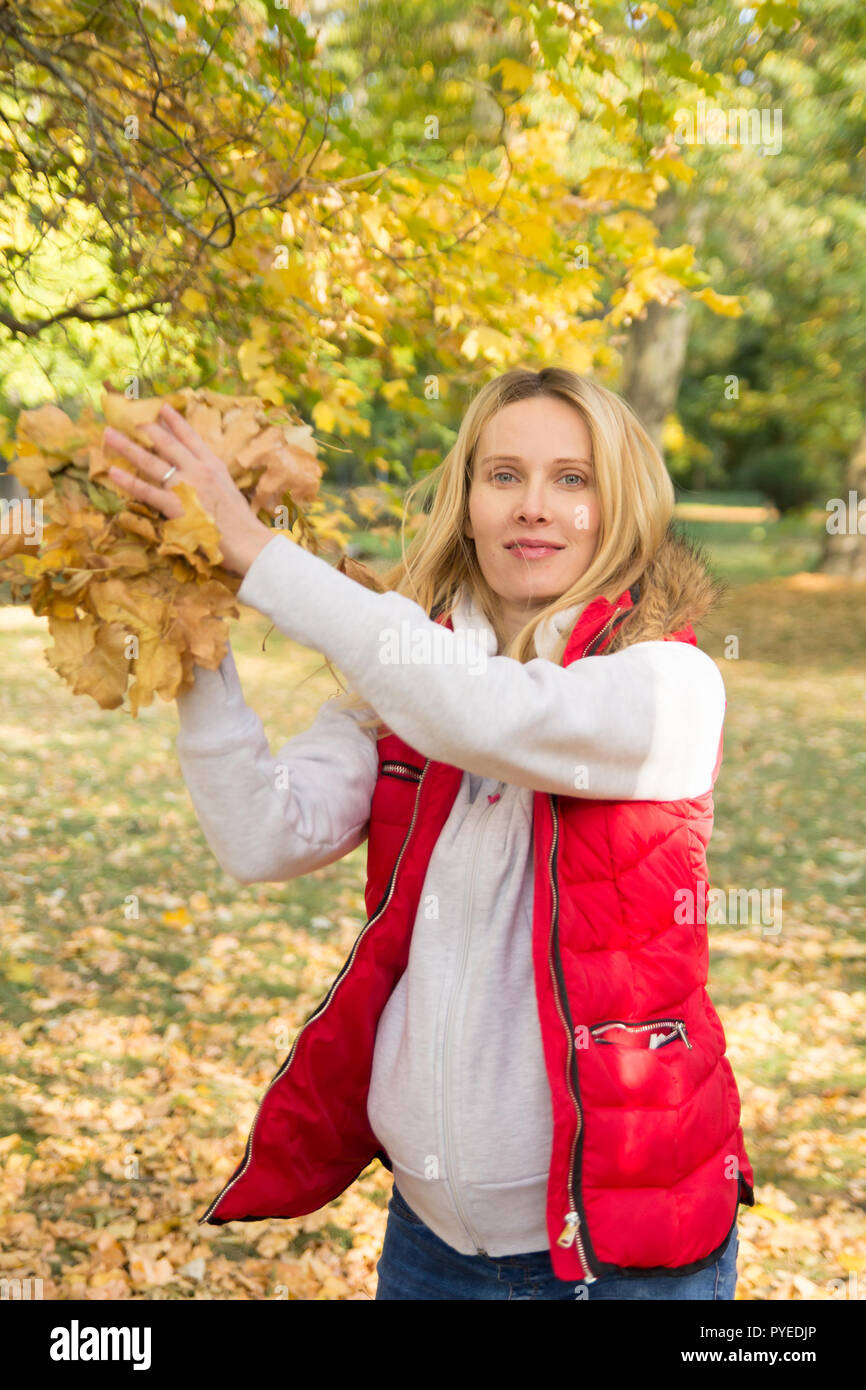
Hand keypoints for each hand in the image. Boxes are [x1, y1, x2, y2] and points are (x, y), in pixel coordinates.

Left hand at [102, 402, 272, 576]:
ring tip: (108, 434)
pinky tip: (113, 472)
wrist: (247, 541)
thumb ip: (212, 476)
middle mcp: (198, 470)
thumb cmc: (240, 522)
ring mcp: (186, 486)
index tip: (160, 407)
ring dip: (127, 447)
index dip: (174, 421)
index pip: (190, 437)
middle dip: (145, 427)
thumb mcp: (229, 489)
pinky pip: (146, 490)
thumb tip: (198, 470)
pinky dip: (128, 481)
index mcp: (213, 465)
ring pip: (150, 461)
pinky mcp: (175, 505)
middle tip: (127, 415)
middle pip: (166, 443)